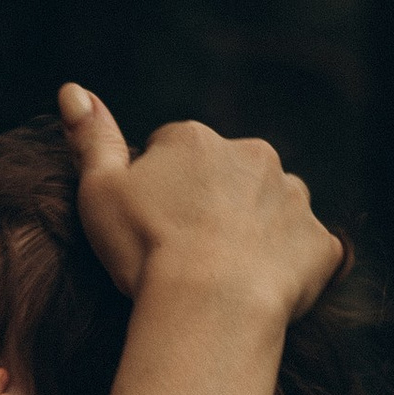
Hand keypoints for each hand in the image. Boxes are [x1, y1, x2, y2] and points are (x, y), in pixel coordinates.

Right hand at [60, 86, 344, 325]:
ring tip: (227, 277)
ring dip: (254, 232)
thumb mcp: (99, 192)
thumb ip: (91, 138)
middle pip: (229, 177)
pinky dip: (291, 269)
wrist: (210, 305)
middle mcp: (252, 155)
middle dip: (212, 205)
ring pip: (272, 209)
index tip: (151, 226)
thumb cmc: (146, 250)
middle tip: (188, 254)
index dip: (160, 192)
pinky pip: (309, 252)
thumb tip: (72, 89)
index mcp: (196, 139)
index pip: (174, 153)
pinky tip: (264, 293)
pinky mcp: (321, 243)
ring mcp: (293, 198)